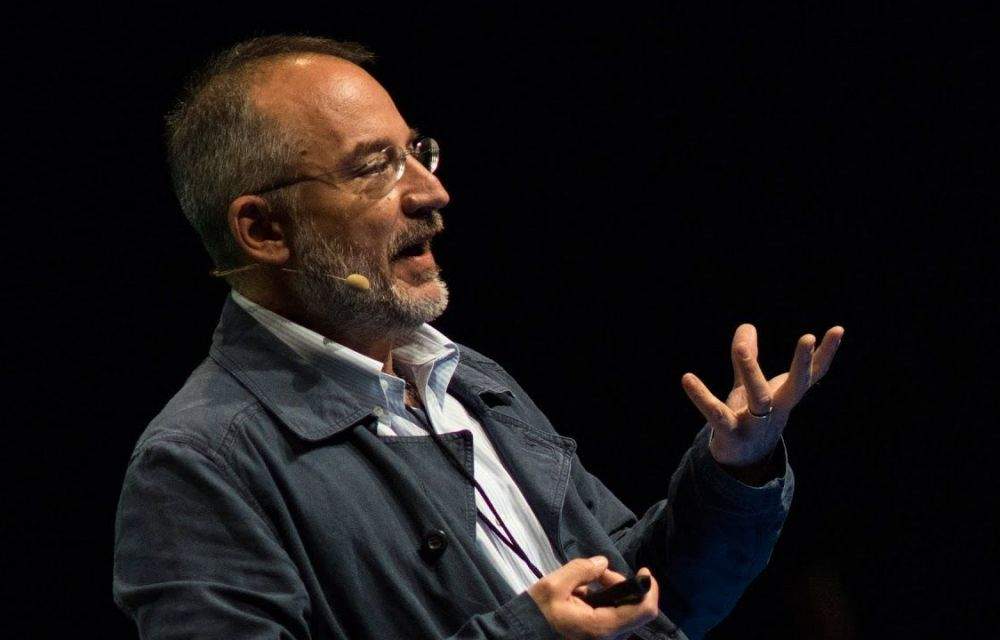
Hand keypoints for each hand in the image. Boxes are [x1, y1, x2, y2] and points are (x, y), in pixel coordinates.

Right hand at [527, 556, 658, 639]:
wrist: (523, 636)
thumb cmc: (537, 614)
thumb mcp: (553, 586)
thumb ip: (581, 570)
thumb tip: (603, 563)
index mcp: (601, 626)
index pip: (644, 610)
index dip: (649, 589)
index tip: (642, 571)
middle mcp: (608, 637)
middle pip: (634, 607)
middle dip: (620, 584)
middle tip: (597, 573)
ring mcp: (604, 638)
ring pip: (622, 611)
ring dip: (610, 592)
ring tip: (584, 584)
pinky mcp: (597, 636)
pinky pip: (611, 616)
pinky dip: (603, 601)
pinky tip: (582, 596)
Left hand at [681, 324, 843, 472]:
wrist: (739, 465)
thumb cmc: (749, 419)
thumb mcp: (750, 386)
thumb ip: (748, 356)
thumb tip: (746, 325)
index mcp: (785, 397)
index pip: (812, 374)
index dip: (825, 354)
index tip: (838, 330)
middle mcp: (776, 411)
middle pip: (795, 387)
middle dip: (802, 364)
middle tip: (808, 337)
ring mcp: (756, 425)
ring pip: (759, 399)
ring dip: (752, 373)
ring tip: (740, 348)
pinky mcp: (731, 435)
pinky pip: (716, 414)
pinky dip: (701, 397)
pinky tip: (687, 378)